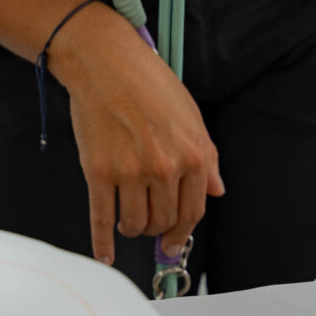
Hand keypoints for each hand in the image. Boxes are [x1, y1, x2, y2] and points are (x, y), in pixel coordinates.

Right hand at [49, 1, 223, 262]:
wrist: (105, 61)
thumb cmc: (149, 82)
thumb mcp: (191, 115)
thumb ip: (207, 157)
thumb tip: (217, 191)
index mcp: (194, 155)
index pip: (194, 211)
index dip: (182, 230)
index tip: (172, 239)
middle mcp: (165, 168)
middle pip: (164, 221)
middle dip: (156, 227)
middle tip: (147, 223)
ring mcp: (130, 171)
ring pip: (135, 223)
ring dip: (132, 228)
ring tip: (127, 220)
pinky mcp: (98, 170)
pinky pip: (102, 217)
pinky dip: (102, 242)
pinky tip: (104, 255)